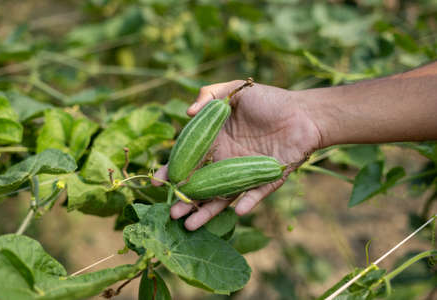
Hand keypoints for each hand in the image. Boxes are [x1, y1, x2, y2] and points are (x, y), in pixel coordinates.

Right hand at [152, 80, 322, 229]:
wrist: (303, 112)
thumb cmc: (267, 100)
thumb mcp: (234, 89)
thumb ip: (209, 95)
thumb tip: (187, 113)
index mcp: (215, 143)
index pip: (189, 161)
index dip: (173, 172)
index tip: (157, 182)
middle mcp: (226, 161)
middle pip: (201, 185)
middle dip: (185, 199)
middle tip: (171, 212)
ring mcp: (245, 173)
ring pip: (222, 196)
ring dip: (207, 211)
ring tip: (189, 225)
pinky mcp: (266, 179)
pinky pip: (255, 194)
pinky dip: (247, 203)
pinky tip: (237, 211)